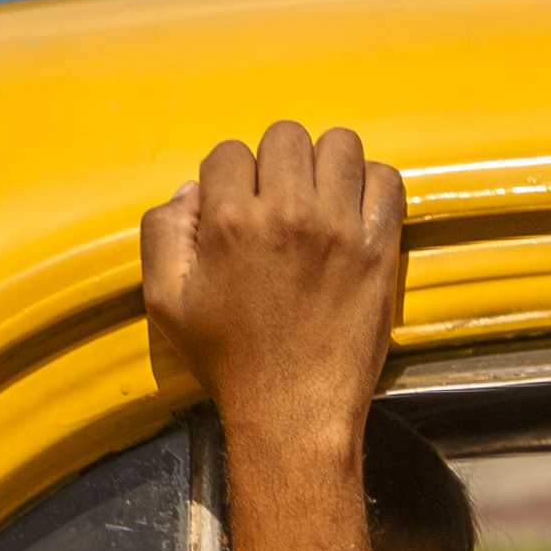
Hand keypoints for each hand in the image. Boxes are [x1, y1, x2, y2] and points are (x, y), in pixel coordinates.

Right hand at [142, 122, 401, 457]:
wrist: (293, 413)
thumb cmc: (229, 361)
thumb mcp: (164, 301)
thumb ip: (163, 233)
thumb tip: (192, 190)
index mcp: (231, 222)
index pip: (229, 153)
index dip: (230, 179)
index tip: (239, 209)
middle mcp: (288, 215)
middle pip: (285, 136)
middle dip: (276, 163)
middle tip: (279, 202)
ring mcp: (340, 230)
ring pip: (339, 145)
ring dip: (325, 164)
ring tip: (319, 200)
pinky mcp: (379, 250)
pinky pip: (387, 180)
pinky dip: (372, 184)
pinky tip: (355, 210)